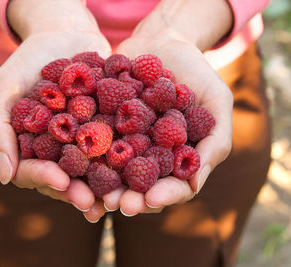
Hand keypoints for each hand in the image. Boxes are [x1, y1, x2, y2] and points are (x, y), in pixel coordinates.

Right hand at [0, 30, 111, 214]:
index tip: (60, 181)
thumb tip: (5, 177)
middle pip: (64, 179)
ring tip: (115, 201)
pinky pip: (117, 150)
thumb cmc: (30, 60)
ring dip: (102, 188)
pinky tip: (139, 172)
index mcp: (29, 147)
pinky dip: (126, 163)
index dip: (44, 178)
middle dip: (76, 192)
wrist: (66, 35)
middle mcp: (56, 151)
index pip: (31, 171)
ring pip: (91, 172)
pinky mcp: (108, 132)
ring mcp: (83, 144)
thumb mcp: (5, 87)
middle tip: (90, 202)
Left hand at [101, 35, 232, 215]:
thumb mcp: (216, 102)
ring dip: (105, 184)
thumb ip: (214, 141)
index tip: (152, 199)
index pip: (175, 187)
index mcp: (178, 158)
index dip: (165, 195)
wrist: (163, 41)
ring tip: (95, 192)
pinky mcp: (104, 126)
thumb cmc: (197, 73)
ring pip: (114, 171)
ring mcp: (125, 142)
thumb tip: (196, 183)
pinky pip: (93, 142)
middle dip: (130, 197)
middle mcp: (150, 156)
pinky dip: (84, 153)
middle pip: (141, 186)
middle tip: (118, 204)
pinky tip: (74, 161)